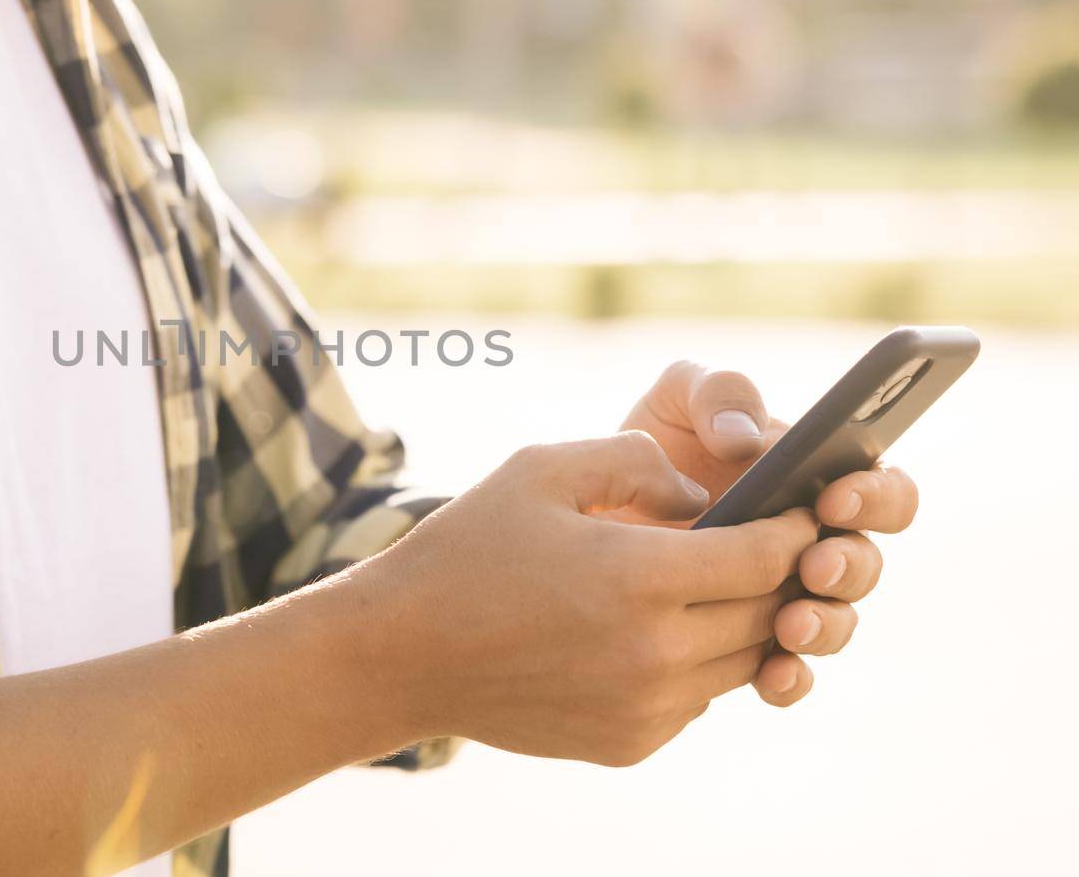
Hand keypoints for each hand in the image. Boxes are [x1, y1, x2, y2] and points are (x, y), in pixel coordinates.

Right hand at [368, 433, 818, 766]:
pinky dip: (695, 665)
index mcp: (639, 578)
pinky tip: (658, 631)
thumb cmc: (466, 550)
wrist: (400, 654)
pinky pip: (696, 700)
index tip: (803, 507)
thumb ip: (634, 460)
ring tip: (721, 583)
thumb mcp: (540, 469)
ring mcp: (644, 708)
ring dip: (742, 621)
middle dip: (779, 573)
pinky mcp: (628, 744)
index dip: (795, 527)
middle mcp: (654, 654)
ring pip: (740, 662)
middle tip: (777, 541)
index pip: (765, 555)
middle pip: (765, 612)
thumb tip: (700, 493)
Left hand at [620, 361, 919, 706]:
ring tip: (789, 625)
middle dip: (848, 566)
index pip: (882, 489)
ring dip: (824, 626)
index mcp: (821, 478)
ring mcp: (790, 597)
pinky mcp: (753, 642)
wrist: (596, 508)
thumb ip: (718, 393)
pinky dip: (789, 677)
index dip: (873, 496)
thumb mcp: (679, 399)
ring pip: (836, 622)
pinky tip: (772, 676)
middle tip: (815, 566)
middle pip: (865, 563)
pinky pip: (790, 672)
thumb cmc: (656, 442)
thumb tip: (743, 437)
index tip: (831, 498)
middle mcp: (818, 542)